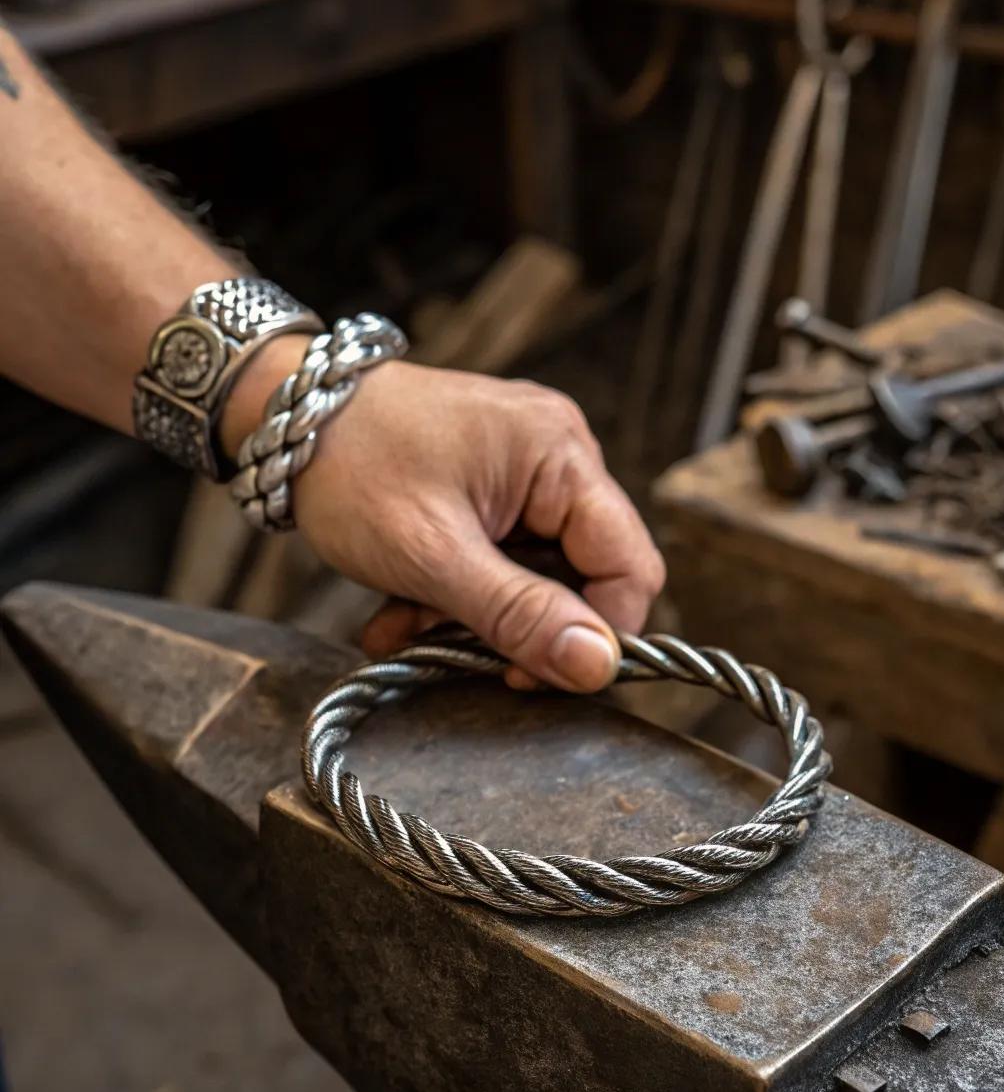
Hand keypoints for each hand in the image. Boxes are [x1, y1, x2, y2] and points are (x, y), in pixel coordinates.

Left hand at [225, 349, 664, 690]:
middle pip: (581, 574)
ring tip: (405, 621)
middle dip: (516, 623)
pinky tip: (402, 606)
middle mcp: (558, 451)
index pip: (629, 565)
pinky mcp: (493, 481)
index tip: (529, 673)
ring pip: (534, 573)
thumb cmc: (352, 466)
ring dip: (474, 612)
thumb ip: (519, 613)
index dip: (596, 632)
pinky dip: (458, 588)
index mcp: (560, 454)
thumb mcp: (433, 555)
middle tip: (449, 646)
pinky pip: (501, 554)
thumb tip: (597, 666)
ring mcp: (524, 465)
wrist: (285, 418)